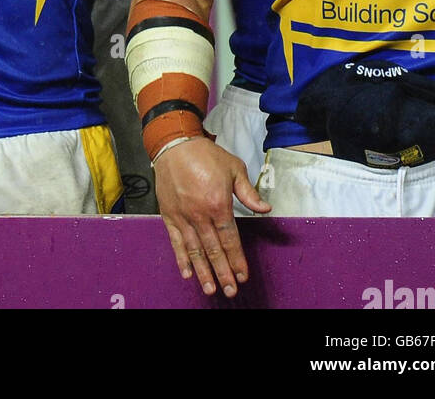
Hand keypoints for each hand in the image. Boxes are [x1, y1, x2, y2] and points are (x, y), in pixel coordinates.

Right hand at [154, 137, 268, 297]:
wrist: (174, 144)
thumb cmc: (205, 155)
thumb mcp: (234, 168)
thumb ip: (249, 192)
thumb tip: (265, 208)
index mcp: (218, 204)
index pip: (230, 239)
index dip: (237, 259)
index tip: (243, 275)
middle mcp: (200, 214)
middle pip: (213, 250)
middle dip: (223, 273)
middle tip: (230, 291)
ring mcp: (183, 216)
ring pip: (194, 250)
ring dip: (203, 272)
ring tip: (210, 289)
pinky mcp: (169, 215)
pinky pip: (175, 241)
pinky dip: (181, 258)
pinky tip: (187, 273)